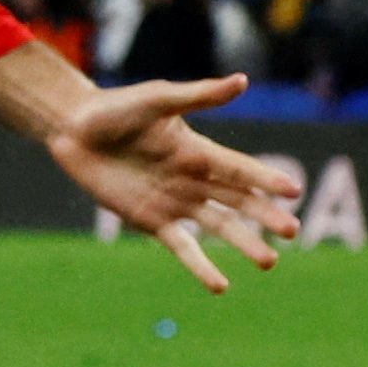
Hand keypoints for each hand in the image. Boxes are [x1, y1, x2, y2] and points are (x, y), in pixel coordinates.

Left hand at [35, 71, 302, 295]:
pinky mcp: (150, 220)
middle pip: (238, 201)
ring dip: (244, 243)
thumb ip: (199, 95)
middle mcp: (194, 180)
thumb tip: (243, 80)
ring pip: (218, 227)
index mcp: (200, 152)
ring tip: (268, 262)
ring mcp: (174, 202)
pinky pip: (181, 246)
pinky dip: (199, 266)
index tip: (294, 191)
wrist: (73, 129)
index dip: (266, 179)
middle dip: (265, 216)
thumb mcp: (158, 99)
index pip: (242, 169)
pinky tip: (221, 286)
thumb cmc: (116, 108)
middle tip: (291, 232)